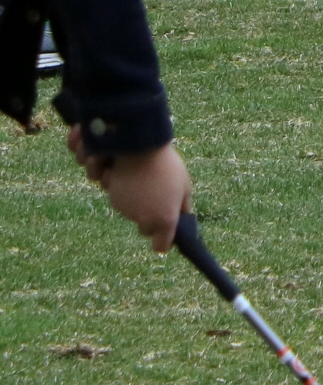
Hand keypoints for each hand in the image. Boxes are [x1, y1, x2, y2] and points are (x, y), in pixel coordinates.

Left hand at [69, 135, 190, 251]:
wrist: (132, 137)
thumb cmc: (148, 181)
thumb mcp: (163, 217)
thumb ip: (164, 233)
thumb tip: (160, 247)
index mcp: (171, 183)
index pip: (170, 209)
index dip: (158, 223)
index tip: (146, 229)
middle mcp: (149, 168)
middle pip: (124, 195)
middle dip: (118, 195)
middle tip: (124, 192)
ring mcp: (126, 154)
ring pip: (102, 176)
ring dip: (101, 174)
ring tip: (110, 169)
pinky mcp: (104, 139)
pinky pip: (90, 156)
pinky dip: (91, 156)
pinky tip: (99, 152)